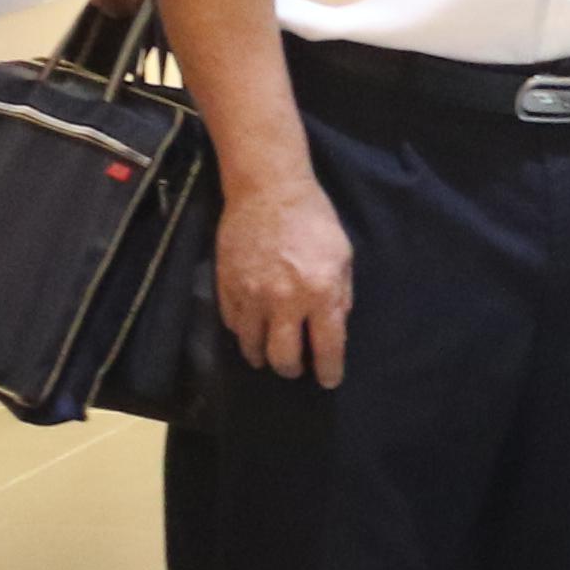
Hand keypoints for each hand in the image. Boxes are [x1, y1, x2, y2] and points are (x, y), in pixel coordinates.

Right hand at [216, 177, 351, 381]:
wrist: (268, 189)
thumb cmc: (313, 220)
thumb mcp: (342, 256)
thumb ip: (340, 297)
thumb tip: (334, 331)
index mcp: (320, 292)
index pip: (326, 348)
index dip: (329, 371)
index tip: (328, 379)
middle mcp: (284, 300)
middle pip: (284, 358)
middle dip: (292, 369)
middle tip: (296, 367)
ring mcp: (251, 296)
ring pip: (253, 347)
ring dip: (263, 356)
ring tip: (270, 354)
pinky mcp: (227, 287)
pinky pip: (234, 325)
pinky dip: (244, 334)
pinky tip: (253, 330)